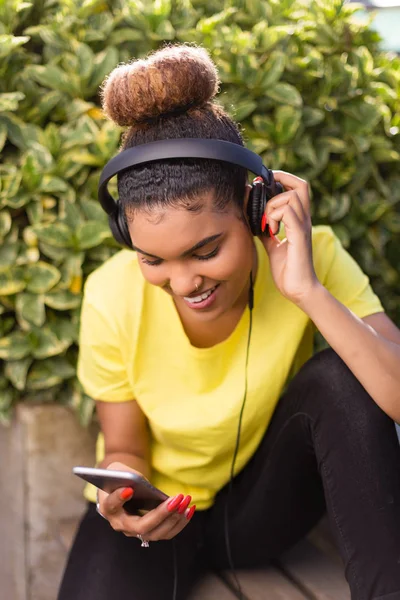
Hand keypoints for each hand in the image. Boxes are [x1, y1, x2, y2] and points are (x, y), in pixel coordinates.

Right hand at [97, 462, 195, 540]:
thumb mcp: (119, 471)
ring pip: (156, 533)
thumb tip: (138, 483)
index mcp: (109, 507)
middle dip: (161, 513)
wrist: (121, 488)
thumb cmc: (121, 478)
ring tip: (185, 502)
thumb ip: (125, 475)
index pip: (111, 505)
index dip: (119, 498)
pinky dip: (179, 522)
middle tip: (176, 499)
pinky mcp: (150, 532)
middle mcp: (121, 525)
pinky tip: (189, 508)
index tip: (129, 489)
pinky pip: (166, 533)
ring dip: (174, 518)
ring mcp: (135, 532)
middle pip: (141, 527)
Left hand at [259, 171, 319, 306]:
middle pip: (301, 185)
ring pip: (291, 197)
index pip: (298, 188)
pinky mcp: (299, 236)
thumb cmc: (289, 271)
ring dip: (273, 206)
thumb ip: (267, 233)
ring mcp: (303, 227)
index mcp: (299, 221)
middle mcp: (304, 220)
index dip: (282, 180)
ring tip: (267, 225)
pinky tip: (271, 231)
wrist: (299, 290)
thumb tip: (255, 222)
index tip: (264, 185)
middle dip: (281, 180)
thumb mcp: (273, 247)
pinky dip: (274, 217)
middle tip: (264, 192)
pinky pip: (287, 212)